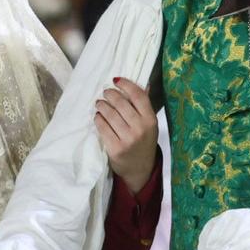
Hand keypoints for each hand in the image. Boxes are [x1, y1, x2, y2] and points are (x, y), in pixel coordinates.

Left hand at [94, 78, 157, 195]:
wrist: (140, 169)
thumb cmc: (144, 143)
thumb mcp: (149, 125)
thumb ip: (144, 106)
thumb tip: (143, 84)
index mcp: (151, 120)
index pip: (138, 95)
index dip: (126, 85)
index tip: (116, 80)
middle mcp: (140, 129)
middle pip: (121, 103)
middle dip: (110, 94)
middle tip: (105, 92)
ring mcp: (128, 139)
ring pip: (110, 114)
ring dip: (102, 105)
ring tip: (99, 103)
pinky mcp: (115, 148)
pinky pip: (103, 127)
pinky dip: (98, 119)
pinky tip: (98, 117)